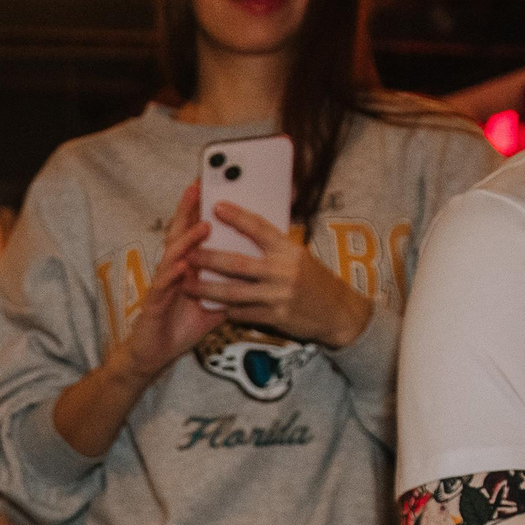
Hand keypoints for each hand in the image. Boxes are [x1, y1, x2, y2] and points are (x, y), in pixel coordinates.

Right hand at [117, 181, 229, 379]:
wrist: (155, 354)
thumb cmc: (181, 327)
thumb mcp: (211, 305)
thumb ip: (227, 288)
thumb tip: (253, 279)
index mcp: (186, 268)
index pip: (192, 234)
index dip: (199, 211)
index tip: (210, 188)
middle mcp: (172, 271)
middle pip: (179, 235)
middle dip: (188, 211)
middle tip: (198, 188)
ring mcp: (162, 285)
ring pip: (172, 256)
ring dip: (186, 240)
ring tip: (202, 226)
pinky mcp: (154, 303)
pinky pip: (164, 286)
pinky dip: (172, 275)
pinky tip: (182, 266)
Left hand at [196, 201, 373, 348]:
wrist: (338, 313)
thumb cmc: (314, 280)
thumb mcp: (298, 256)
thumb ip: (273, 247)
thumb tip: (245, 230)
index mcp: (289, 250)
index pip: (260, 228)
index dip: (237, 216)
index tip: (217, 206)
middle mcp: (283, 271)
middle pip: (236, 263)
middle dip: (208, 258)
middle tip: (187, 253)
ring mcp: (278, 296)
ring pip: (233, 292)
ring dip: (207, 289)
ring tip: (187, 285)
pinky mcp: (275, 317)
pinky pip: (242, 313)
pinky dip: (225, 309)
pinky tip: (211, 305)